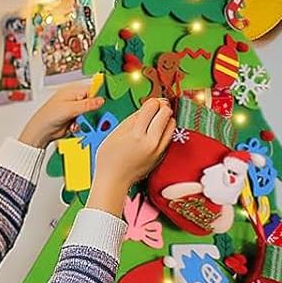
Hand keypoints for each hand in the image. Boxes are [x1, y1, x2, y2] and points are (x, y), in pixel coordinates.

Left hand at [18, 79, 104, 147]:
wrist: (42, 131)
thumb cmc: (48, 116)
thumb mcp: (70, 108)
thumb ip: (87, 105)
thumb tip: (100, 100)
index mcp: (72, 92)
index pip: (91, 90)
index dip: (98, 97)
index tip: (105, 103)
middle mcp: (75, 100)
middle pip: (93, 104)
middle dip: (93, 113)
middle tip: (90, 118)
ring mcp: (76, 111)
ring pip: (91, 115)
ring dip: (88, 121)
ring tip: (80, 124)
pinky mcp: (76, 121)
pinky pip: (87, 123)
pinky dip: (84, 127)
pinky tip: (76, 127)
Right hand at [87, 98, 174, 214]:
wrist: (114, 180)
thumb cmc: (110, 157)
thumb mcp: (117, 132)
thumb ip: (133, 118)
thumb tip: (148, 106)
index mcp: (137, 135)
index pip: (152, 107)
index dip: (152, 102)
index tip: (149, 103)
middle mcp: (151, 143)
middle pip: (166, 114)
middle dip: (162, 107)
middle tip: (156, 108)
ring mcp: (158, 152)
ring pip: (172, 126)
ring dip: (166, 119)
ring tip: (156, 120)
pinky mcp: (161, 157)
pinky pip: (169, 138)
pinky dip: (165, 131)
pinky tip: (156, 132)